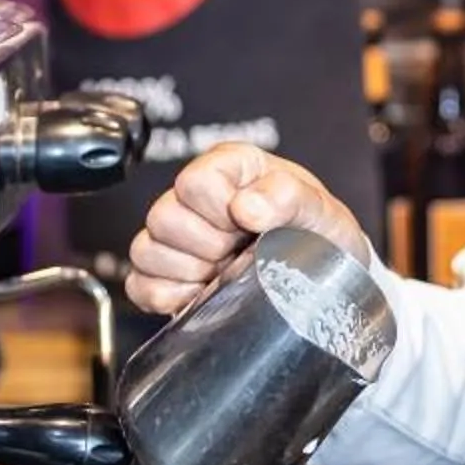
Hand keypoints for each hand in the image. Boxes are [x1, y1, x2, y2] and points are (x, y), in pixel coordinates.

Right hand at [121, 143, 371, 316]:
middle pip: (163, 217)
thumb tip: (247, 207)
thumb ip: (288, 195)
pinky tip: (202, 293)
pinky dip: (168, 295)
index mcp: (229, 168)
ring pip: (146, 251)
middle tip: (239, 252)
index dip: (220, 211)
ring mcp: (177, 238)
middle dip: (208, 245)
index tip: (252, 225)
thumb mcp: (318, 207)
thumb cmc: (318, 230)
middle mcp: (196, 198)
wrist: (325, 272)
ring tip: (224, 272)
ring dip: (188, 270)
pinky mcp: (167, 275)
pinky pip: (139, 285)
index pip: (194, 182)